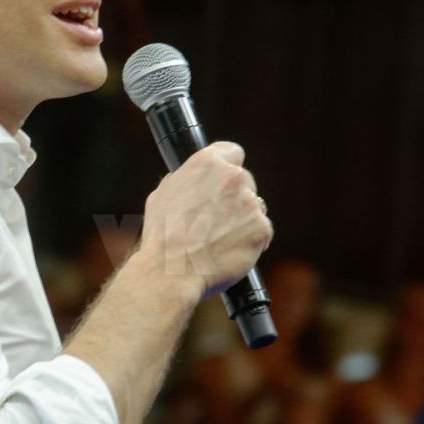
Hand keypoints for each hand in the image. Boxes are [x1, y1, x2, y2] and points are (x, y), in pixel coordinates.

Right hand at [138, 143, 272, 299]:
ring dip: (242, 220)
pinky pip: (261, 232)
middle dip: (234, 198)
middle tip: (216, 220)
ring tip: (218, 240)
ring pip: (254, 207)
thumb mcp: (162, 196)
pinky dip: (249, 242)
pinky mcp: (261, 228)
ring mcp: (250, 203)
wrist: (171, 271)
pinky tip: (228, 251)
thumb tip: (192, 180)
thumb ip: (185, 180)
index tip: (224, 181)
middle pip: (245, 180)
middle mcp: (232, 177)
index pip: (232, 152)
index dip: (228, 166)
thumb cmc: (161, 237)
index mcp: (207, 163)